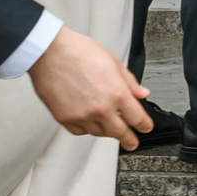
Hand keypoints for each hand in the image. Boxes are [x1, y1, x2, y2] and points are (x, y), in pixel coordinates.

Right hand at [25, 27, 152, 147]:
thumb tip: (142, 93)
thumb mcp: (114, 63)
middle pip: (119, 132)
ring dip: (107, 131)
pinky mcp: (65, 119)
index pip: (137, 117)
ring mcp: (82, 116)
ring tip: (110, 127)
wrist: (50, 53)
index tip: (146, 128)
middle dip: (128, 138)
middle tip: (132, 142)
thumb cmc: (80, 53)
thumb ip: (130, 82)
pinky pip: (80, 131)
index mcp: (117, 93)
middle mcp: (101, 108)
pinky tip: (90, 121)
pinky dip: (87, 129)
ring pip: (99, 133)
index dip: (144, 125)